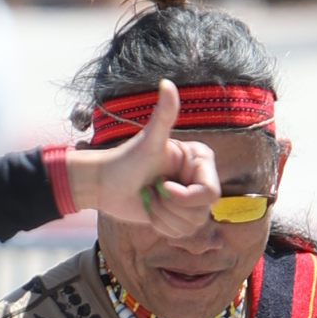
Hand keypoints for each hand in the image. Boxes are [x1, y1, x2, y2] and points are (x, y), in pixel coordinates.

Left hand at [64, 82, 220, 238]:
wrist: (105, 184)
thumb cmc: (125, 160)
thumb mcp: (148, 141)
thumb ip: (163, 115)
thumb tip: (167, 83)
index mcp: (199, 161)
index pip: (211, 193)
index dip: (185, 197)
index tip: (162, 186)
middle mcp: (199, 179)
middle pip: (202, 212)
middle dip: (171, 207)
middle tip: (152, 189)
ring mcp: (189, 199)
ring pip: (191, 226)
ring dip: (163, 216)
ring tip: (149, 197)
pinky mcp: (178, 217)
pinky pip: (181, 234)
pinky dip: (161, 225)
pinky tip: (150, 209)